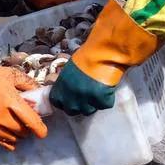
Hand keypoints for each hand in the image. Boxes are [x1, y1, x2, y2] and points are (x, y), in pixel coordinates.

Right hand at [0, 40, 47, 149]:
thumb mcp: (10, 74)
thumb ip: (27, 83)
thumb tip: (38, 91)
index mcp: (12, 102)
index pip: (32, 122)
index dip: (41, 129)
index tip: (43, 131)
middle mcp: (3, 117)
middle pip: (23, 132)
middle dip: (28, 129)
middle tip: (28, 122)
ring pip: (12, 139)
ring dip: (18, 135)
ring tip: (18, 128)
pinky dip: (8, 142)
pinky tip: (10, 140)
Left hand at [48, 0, 158, 115]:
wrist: (103, 53)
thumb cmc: (88, 55)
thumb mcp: (71, 67)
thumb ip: (68, 81)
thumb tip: (69, 89)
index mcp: (62, 84)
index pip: (56, 101)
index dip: (63, 102)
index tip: (69, 100)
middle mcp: (71, 94)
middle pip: (71, 110)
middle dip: (78, 106)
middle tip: (86, 98)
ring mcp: (86, 99)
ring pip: (88, 111)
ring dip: (92, 104)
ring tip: (97, 93)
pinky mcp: (100, 100)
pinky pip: (104, 105)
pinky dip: (107, 99)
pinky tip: (107, 89)